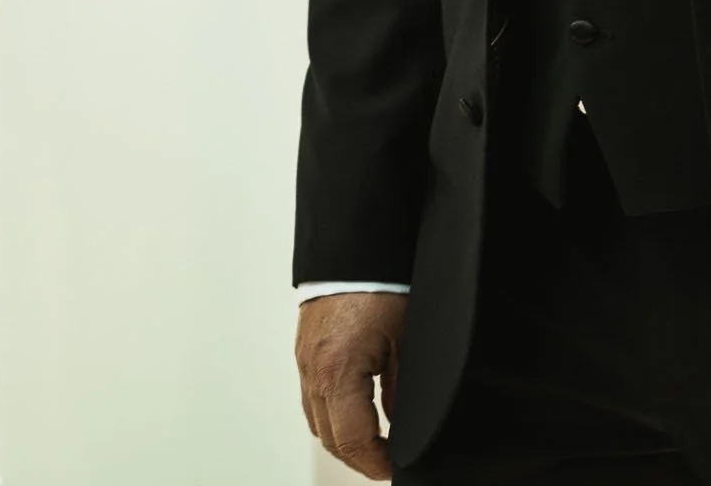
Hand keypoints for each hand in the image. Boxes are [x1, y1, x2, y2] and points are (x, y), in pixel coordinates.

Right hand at [295, 291, 406, 479]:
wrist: (354, 246)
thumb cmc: (380, 282)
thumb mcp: (404, 337)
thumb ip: (402, 386)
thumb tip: (403, 421)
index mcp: (337, 372)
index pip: (352, 440)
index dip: (375, 461)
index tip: (393, 468)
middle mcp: (314, 372)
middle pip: (330, 438)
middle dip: (358, 457)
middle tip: (385, 462)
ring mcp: (306, 362)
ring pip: (317, 420)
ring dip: (342, 438)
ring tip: (372, 444)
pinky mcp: (305, 350)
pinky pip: (313, 396)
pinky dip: (332, 412)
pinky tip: (354, 410)